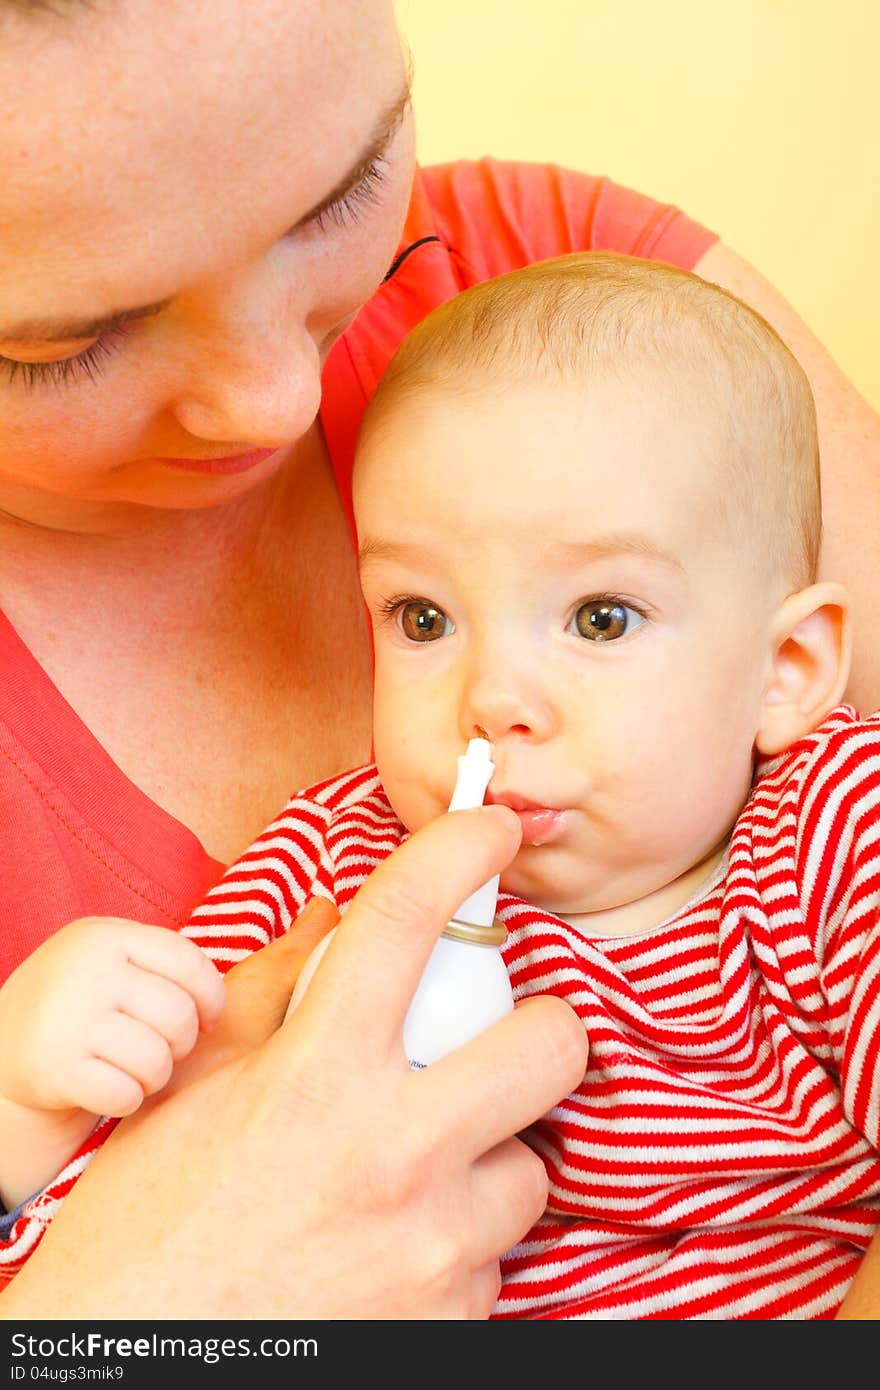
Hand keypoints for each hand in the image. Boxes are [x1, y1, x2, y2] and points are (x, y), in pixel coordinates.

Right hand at [0, 917, 225, 1116]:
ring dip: (155, 1076)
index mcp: (103, 935)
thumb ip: (160, 964)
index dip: (212, 996)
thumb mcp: (106, 963)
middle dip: (181, 1043)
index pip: (188, 960)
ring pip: (158, 1058)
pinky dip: (126, 1100)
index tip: (209, 1018)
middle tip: (161, 1049)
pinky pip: (127, 1094)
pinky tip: (109, 1090)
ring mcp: (67, 1019)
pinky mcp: (56, 1069)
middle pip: (179, 1014)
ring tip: (135, 1069)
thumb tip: (228, 997)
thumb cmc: (76, 1007)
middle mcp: (85, 971)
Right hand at [2, 806, 587, 1318]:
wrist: (141, 1360)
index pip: (403, 921)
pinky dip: (461, 1241)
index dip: (457, 849)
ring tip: (422, 1167)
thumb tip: (332, 915)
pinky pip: (496, 1257)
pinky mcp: (453, 1320)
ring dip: (490, 1156)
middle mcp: (394, 1153)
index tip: (487, 828)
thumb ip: (272, 989)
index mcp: (319, 1074)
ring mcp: (434, 1247)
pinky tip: (398, 1242)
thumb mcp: (197, 1086)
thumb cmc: (152, 1218)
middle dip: (539, 1027)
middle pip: (546, 1045)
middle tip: (504, 1037)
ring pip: (529, 1167)